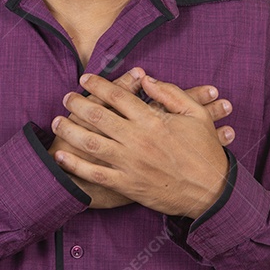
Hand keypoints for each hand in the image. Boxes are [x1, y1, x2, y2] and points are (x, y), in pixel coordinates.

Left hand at [52, 71, 230, 217]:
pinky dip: (75, 165)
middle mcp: (138, 139)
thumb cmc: (205, 151)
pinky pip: (95, 174)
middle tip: (66, 98)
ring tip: (58, 121)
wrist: (212, 191)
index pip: (118, 95)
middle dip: (77, 104)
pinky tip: (62, 155)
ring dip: (70, 130)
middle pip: (98, 115)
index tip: (85, 78)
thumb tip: (145, 79)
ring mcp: (131, 163)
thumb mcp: (196, 114)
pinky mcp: (128, 185)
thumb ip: (170, 93)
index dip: (98, 84)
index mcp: (153, 120)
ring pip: (92, 143)